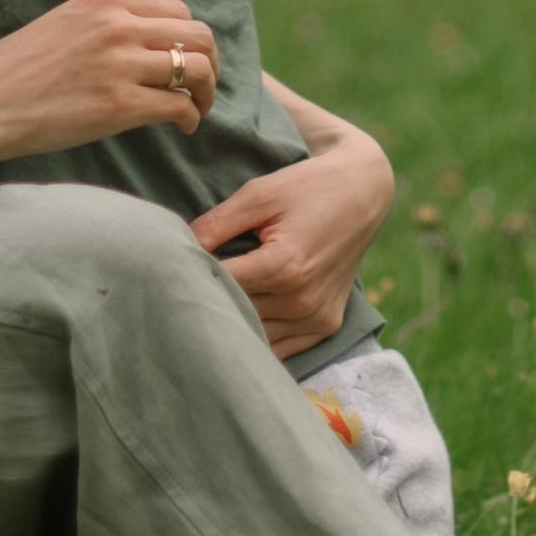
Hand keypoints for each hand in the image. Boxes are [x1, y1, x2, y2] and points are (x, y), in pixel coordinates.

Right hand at [0, 0, 219, 166]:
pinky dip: (190, 118)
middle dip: (209, 64)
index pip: (177, 11)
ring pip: (196, 68)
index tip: (184, 61)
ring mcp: (120, 64)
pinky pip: (180, 105)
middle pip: (199, 35)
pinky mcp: (119, 104)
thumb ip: (103, 24)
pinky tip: (181, 127)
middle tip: (200, 88)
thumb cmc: (14, 73)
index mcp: (103, 1)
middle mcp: (117, 25)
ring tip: (196, 109)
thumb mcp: (62, 24)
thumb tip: (142, 41)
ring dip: (207, 92)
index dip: (189, 40)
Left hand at [191, 126, 394, 359]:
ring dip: (233, 321)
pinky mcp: (326, 326)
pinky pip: (282, 349)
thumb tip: (176, 247)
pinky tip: (241, 320)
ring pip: (255, 334)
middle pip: (235, 312)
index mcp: (284, 266)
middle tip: (184, 288)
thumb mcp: (259, 194)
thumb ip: (216, 224)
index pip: (220, 285)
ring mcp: (317, 317)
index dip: (193, 276)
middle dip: (210, 299)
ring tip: (210, 303)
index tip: (173, 268)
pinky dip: (259, 337)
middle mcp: (302, 299)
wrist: (363, 191)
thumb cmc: (307, 187)